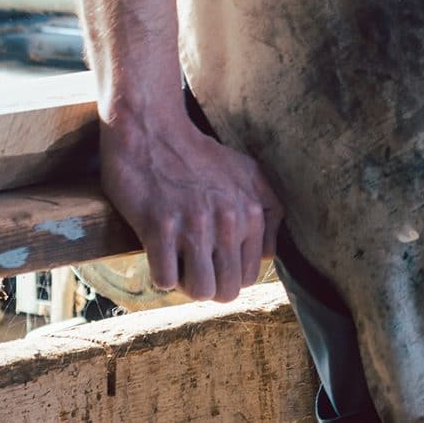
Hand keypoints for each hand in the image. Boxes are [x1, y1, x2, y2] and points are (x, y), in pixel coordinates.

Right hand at [99, 108, 281, 303]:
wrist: (153, 131)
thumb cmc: (199, 156)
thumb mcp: (248, 173)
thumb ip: (269, 209)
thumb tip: (270, 253)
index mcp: (252, 212)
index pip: (250, 276)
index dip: (228, 275)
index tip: (212, 260)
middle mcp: (228, 221)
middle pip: (227, 291)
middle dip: (209, 286)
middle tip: (192, 266)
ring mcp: (194, 225)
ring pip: (200, 292)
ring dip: (185, 285)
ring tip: (177, 263)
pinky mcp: (160, 227)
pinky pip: (165, 280)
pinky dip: (160, 275)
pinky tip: (159, 254)